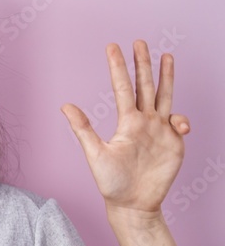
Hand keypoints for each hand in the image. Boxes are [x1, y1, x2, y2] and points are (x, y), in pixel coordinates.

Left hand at [61, 39, 189, 218]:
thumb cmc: (110, 182)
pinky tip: (178, 125)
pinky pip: (179, 122)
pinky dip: (180, 118)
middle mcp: (143, 121)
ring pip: (164, 96)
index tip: (113, 47)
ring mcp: (160, 130)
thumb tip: (65, 106)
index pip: (122, 88)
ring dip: (166, 77)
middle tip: (140, 41)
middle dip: (143, 64)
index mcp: (125, 122)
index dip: (118, 68)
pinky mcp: (174, 142)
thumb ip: (83, 129)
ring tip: (166, 56)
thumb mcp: (95, 154)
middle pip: (145, 86)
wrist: (132, 203)